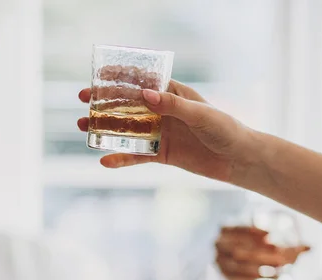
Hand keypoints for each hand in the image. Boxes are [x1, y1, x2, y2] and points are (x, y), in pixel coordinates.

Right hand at [77, 80, 257, 181]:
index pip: (142, 82)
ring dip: (105, 129)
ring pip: (127, 130)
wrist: (238, 160)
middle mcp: (163, 112)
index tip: (98, 76)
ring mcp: (161, 133)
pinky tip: (104, 160)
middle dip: (105, 103)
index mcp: (173, 94)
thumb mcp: (200, 115)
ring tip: (84, 128)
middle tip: (83, 102)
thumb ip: (172, 106)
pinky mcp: (162, 154)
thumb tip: (144, 96)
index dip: (119, 78)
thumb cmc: (225, 129)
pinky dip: (121, 158)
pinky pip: (137, 156)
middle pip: (128, 105)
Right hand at [215, 226, 309, 279]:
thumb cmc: (258, 257)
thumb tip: (310, 248)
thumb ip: (289, 248)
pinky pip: (239, 275)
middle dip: (262, 252)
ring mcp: (218, 259)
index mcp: (226, 230)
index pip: (239, 228)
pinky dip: (257, 276)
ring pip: (241, 262)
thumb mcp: (272, 249)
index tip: (271, 235)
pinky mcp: (222, 274)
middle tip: (281, 255)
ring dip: (262, 265)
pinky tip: (275, 278)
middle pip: (241, 247)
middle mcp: (218, 243)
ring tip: (281, 268)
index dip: (254, 232)